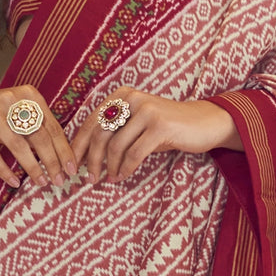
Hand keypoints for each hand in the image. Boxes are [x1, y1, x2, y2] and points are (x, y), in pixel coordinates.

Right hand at [0, 84, 76, 188]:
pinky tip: (14, 182)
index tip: (72, 168)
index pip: (51, 126)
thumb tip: (63, 157)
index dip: (63, 149)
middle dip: (51, 160)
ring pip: (17, 144)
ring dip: (32, 166)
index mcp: (28, 94)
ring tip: (42, 182)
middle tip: (59, 180)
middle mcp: (10, 99)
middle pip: (37, 135)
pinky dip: (4, 170)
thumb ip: (38, 127)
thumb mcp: (19, 112)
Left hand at [71, 87, 241, 184]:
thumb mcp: (138, 124)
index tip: (72, 166)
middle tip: (88, 179)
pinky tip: (122, 177)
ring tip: (108, 179)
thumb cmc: (167, 127)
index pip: (91, 121)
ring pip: (115, 146)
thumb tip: (85, 156)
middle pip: (99, 134)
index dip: (79, 145)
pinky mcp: (160, 126)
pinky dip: (126, 168)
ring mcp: (146, 110)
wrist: (204, 122)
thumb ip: (115, 132)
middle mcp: (131, 98)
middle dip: (90, 160)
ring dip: (108, 167)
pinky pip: (134, 153)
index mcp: (122, 95)